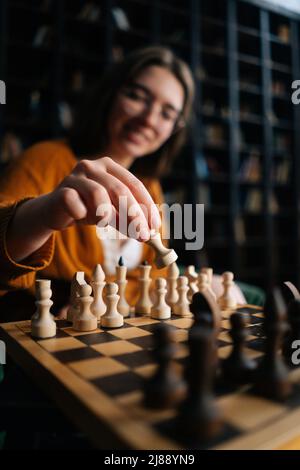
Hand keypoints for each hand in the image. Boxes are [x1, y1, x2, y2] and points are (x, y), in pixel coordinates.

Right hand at [42, 157, 160, 240]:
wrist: (55, 211)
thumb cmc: (88, 209)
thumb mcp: (113, 210)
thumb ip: (129, 215)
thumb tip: (150, 231)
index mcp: (110, 166)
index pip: (134, 184)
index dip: (146, 206)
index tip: (154, 227)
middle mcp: (93, 166)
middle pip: (119, 190)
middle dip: (134, 215)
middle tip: (142, 236)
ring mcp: (75, 177)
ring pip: (98, 195)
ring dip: (107, 215)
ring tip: (105, 225)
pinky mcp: (61, 191)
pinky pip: (76, 204)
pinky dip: (83, 214)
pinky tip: (81, 217)